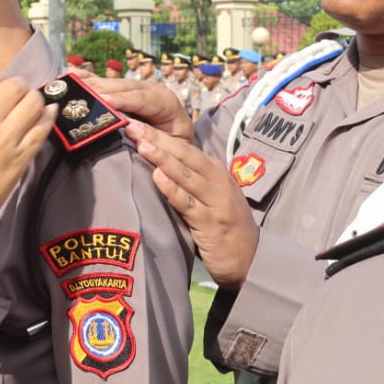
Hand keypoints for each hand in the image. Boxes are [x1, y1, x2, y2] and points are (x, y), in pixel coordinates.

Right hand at [0, 72, 53, 274]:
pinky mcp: (21, 159)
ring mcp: (5, 141)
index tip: (0, 84)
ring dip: (34, 99)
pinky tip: (49, 113)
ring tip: (32, 103)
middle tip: (18, 93)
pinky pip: (42, 130)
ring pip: (33, 103)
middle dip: (18, 86)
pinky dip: (49, 117)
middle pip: (13, 87)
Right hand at [83, 77, 193, 140]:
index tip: (104, 101)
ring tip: (71, 84)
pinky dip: (89, 79)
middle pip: (123, 87)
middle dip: (101, 90)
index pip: (142, 99)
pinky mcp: (125, 90)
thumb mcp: (173, 145)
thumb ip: (154, 136)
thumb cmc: (176, 144)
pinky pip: (106, 82)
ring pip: (112, 83)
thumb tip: (131, 129)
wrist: (179, 138)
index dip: (122, 99)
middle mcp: (150, 89)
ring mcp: (137, 87)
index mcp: (166, 102)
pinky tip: (74, 75)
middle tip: (80, 94)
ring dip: (91, 84)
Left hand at [126, 119, 256, 288]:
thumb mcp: (210, 198)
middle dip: (158, 138)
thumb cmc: (223, 229)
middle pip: (186, 155)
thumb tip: (156, 163)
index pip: (186, 148)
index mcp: (216, 173)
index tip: (136, 122)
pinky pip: (189, 204)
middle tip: (132, 125)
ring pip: (187, 176)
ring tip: (141, 144)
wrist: (251, 261)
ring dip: (162, 158)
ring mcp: (217, 203)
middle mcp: (219, 183)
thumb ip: (190, 181)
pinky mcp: (212, 224)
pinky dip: (172, 189)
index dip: (161, 134)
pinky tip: (157, 177)